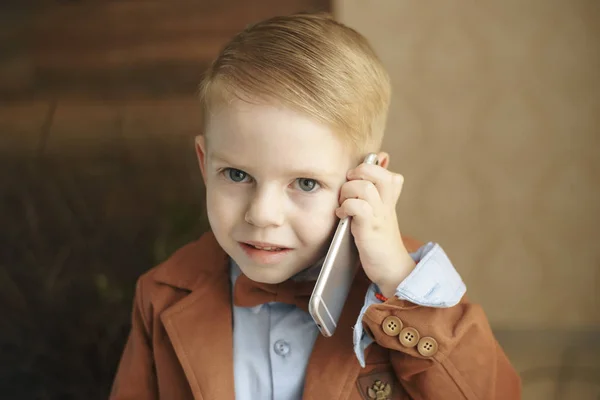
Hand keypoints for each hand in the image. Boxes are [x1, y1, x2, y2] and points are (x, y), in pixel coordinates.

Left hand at [336, 152, 415, 298]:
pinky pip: (358, 207)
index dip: (368, 168)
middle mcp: (387, 204)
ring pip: (364, 187)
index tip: (357, 179)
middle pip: (376, 172)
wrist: (391, 268)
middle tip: (348, 186)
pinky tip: (342, 215)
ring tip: (343, 203)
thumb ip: (379, 187)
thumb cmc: (380, 239)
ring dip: (347, 192)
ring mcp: (379, 216)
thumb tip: (381, 158)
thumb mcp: (381, 209)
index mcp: (390, 198)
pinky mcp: (370, 229)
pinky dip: (346, 207)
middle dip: (357, 174)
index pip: (384, 170)